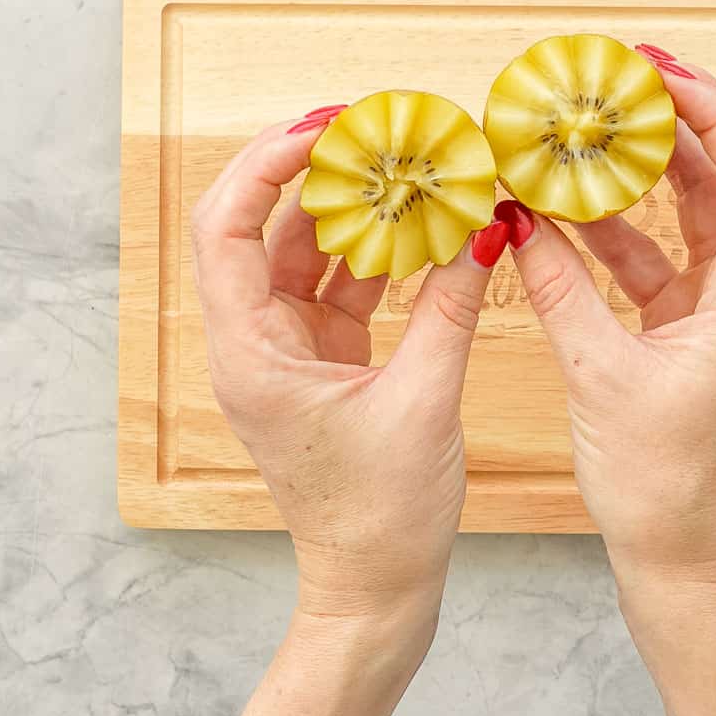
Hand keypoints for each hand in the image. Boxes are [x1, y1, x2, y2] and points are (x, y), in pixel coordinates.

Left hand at [190, 115, 509, 625]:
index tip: (326, 127)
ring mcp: (287, 351)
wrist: (376, 588)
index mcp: (253, 353)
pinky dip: (376, 254)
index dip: (267, 165)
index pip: (227, 228)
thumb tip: (488, 226)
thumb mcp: (424, 400)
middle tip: (370, 132)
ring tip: (402, 168)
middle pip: (261, 228)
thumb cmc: (383, 516)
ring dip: (350, 211)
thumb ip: (452, 306)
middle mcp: (256, 344)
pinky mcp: (322, 362)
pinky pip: (340, 287)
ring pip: (304, 254)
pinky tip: (419, 227)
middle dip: (312, 173)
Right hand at [499, 49, 715, 584]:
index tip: (656, 70)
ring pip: (693, 215)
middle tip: (618, 84)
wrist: (676, 549)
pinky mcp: (697, 327)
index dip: (712, 108)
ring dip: (643, 175)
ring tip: (590, 131)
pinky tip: (567, 210)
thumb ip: (556, 286)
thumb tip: (513, 217)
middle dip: (674, 126)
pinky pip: (662, 258)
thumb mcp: (597, 371)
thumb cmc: (659, 478)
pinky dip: (619, 232)